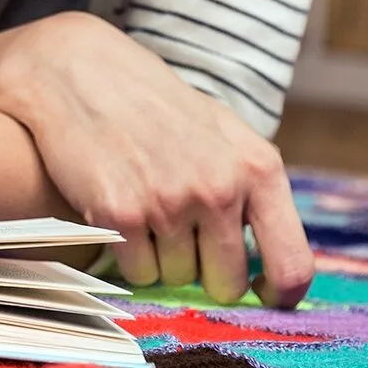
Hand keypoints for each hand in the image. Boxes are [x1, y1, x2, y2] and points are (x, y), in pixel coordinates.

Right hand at [0, 11, 312, 307]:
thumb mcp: (220, 129)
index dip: (278, 295)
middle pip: (226, 283)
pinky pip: (136, 272)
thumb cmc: (150, 103)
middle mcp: (219, 188)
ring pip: (175, 277)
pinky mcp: (119, 213)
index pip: (292, 265)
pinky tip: (117, 218)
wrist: (75, 71)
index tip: (261, 296)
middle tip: (180, 243)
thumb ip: (252, 185)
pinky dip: (126, 257)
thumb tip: (274, 257)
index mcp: (256, 168)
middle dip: (204, 273)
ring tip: (142, 212)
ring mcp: (168, 202)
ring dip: (159, 259)